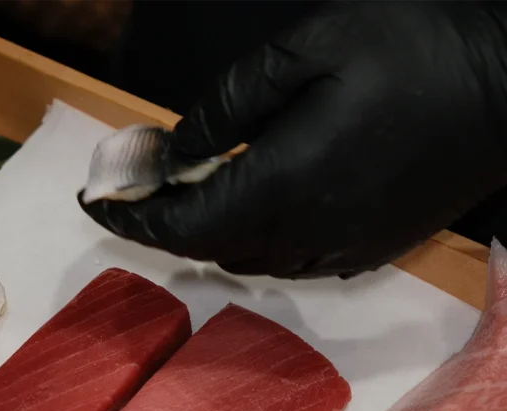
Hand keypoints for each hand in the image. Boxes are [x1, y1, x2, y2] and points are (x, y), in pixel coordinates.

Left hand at [81, 0, 506, 278]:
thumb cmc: (415, 49)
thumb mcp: (308, 48)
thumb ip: (229, 104)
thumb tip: (178, 149)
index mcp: (284, 182)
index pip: (181, 224)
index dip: (128, 218)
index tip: (93, 202)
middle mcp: (307, 230)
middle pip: (207, 249)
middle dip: (159, 226)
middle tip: (133, 193)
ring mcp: (342, 248)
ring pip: (246, 262)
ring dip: (204, 237)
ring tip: (183, 199)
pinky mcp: (370, 250)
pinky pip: (290, 264)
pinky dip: (252, 246)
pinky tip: (248, 212)